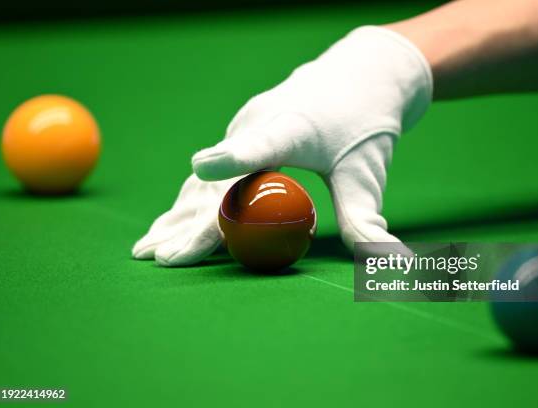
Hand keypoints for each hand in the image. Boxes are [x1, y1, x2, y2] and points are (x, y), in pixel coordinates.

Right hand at [133, 26, 431, 265]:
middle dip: (190, 224)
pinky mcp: (238, 135)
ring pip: (203, 181)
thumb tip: (391, 266)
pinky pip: (208, 177)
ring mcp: (241, 128)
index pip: (259, 145)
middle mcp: (256, 123)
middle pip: (219, 182)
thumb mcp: (367, 172)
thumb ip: (364, 219)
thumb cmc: (365, 123)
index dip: (231, 159)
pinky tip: (167, 225)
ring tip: (146, 250)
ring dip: (176, 217)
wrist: (360, 73)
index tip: (203, 167)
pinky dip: (188, 204)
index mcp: (291, 126)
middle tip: (166, 259)